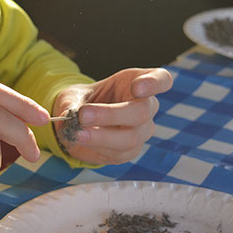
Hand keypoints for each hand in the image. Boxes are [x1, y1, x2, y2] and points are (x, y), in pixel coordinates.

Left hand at [53, 68, 172, 164]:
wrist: (80, 123)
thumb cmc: (84, 100)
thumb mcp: (73, 95)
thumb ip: (72, 102)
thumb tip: (70, 114)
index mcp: (138, 81)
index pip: (162, 79)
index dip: (154, 83)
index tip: (138, 87)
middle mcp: (147, 107)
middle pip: (142, 112)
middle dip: (111, 115)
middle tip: (84, 115)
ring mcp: (142, 131)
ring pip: (131, 138)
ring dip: (101, 136)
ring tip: (78, 133)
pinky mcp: (131, 151)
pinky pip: (118, 153)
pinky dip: (97, 147)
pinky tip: (81, 141)